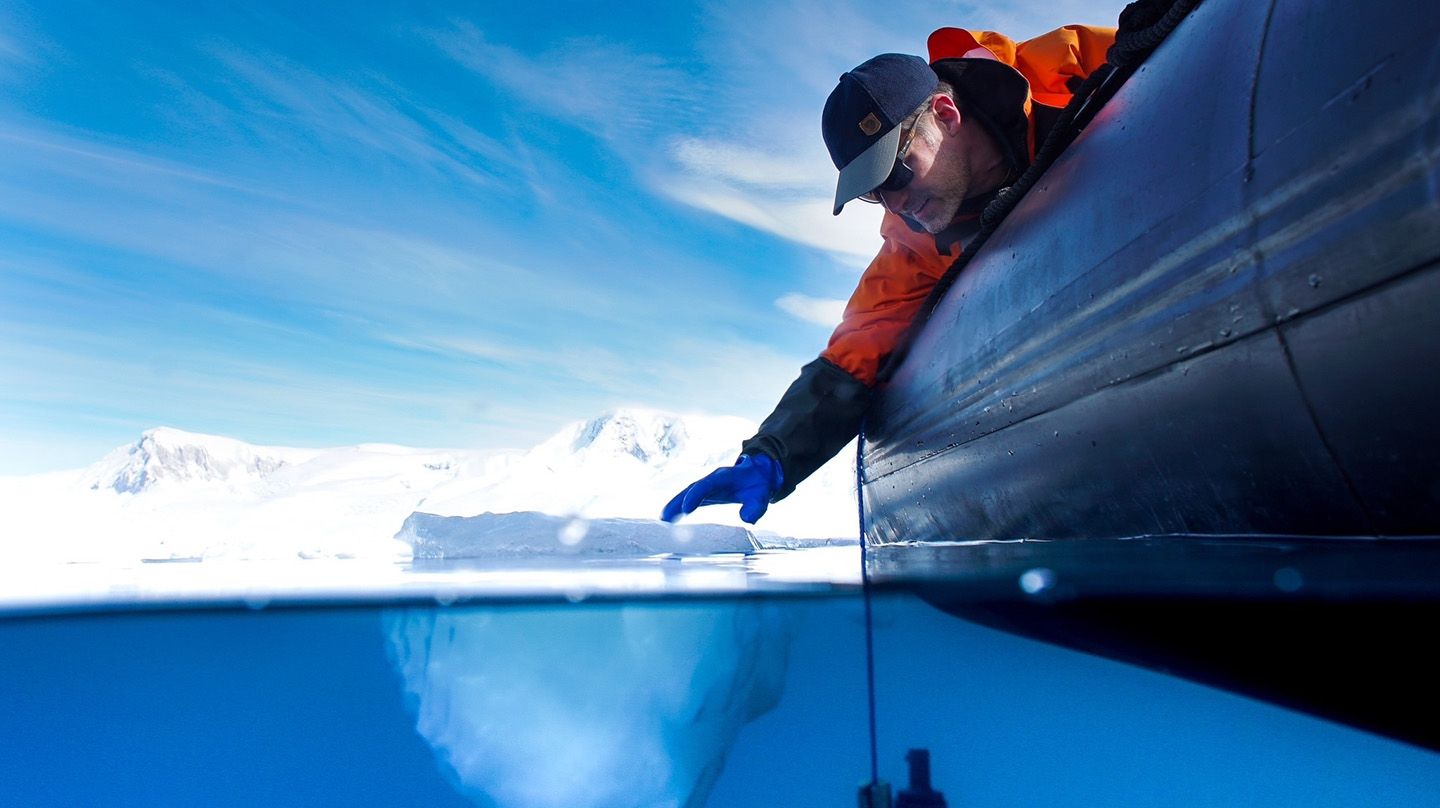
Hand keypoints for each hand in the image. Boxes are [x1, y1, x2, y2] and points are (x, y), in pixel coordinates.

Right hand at [661, 454, 783, 524]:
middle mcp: (711, 480)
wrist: (757, 475)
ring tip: (662, 520)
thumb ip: (756, 507)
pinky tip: (668, 520)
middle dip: (678, 502)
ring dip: (674, 506)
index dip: (695, 496)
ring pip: (686, 494)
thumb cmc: (757, 486)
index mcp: (724, 477)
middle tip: (666, 517)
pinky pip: (688, 500)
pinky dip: (678, 508)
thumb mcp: (761, 496)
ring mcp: (706, 487)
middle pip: (691, 489)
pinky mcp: (704, 495)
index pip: (706, 485)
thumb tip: (747, 518)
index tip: (686, 509)